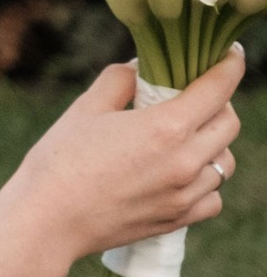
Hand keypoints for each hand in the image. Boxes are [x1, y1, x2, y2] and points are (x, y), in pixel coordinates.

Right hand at [4, 47, 242, 268]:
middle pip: (230, 125)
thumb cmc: (60, 160)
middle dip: (221, 103)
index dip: (229, 66)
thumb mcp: (86, 108)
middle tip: (196, 96)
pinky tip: (181, 174)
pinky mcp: (176, 220)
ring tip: (187, 137)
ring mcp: (184, 195)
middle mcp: (185, 162)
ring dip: (213, 143)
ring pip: (225, 163)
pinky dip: (206, 183)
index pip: (218, 89)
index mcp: (166, 128)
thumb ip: (120, 80)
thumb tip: (140, 69)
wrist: (47, 221)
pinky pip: (213, 198)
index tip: (230, 55)